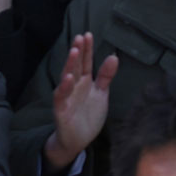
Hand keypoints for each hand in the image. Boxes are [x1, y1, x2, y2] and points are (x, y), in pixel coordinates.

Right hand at [44, 33, 119, 172]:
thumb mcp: (101, 94)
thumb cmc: (88, 116)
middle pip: (75, 66)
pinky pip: (61, 97)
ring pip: (67, 78)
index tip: (88, 34)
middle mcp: (74, 87)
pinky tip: (68, 78)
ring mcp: (67, 97)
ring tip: (74, 51)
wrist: (78, 141)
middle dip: (77, 52)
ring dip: (70, 65)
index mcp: (84, 82)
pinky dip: (64, 87)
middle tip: (80, 37)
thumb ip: (105, 76)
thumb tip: (114, 56)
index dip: (87, 49)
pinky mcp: (61, 110)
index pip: (85, 62)